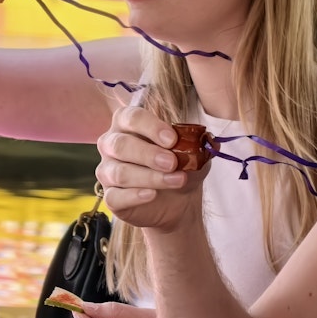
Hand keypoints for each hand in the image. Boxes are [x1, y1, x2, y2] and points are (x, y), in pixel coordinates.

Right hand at [96, 106, 205, 231]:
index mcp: (128, 123)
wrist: (178, 200)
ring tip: (177, 180)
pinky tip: (152, 195)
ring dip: (150, 177)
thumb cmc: (180, 166)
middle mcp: (111, 144)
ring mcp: (107, 171)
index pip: (131, 117)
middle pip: (121, 144)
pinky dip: (135, 196)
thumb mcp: (193, 152)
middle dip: (148, 154)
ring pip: (120, 173)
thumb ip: (197, 143)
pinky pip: (115, 196)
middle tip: (172, 163)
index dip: (151, 127)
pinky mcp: (111, 197)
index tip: (172, 139)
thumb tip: (209, 140)